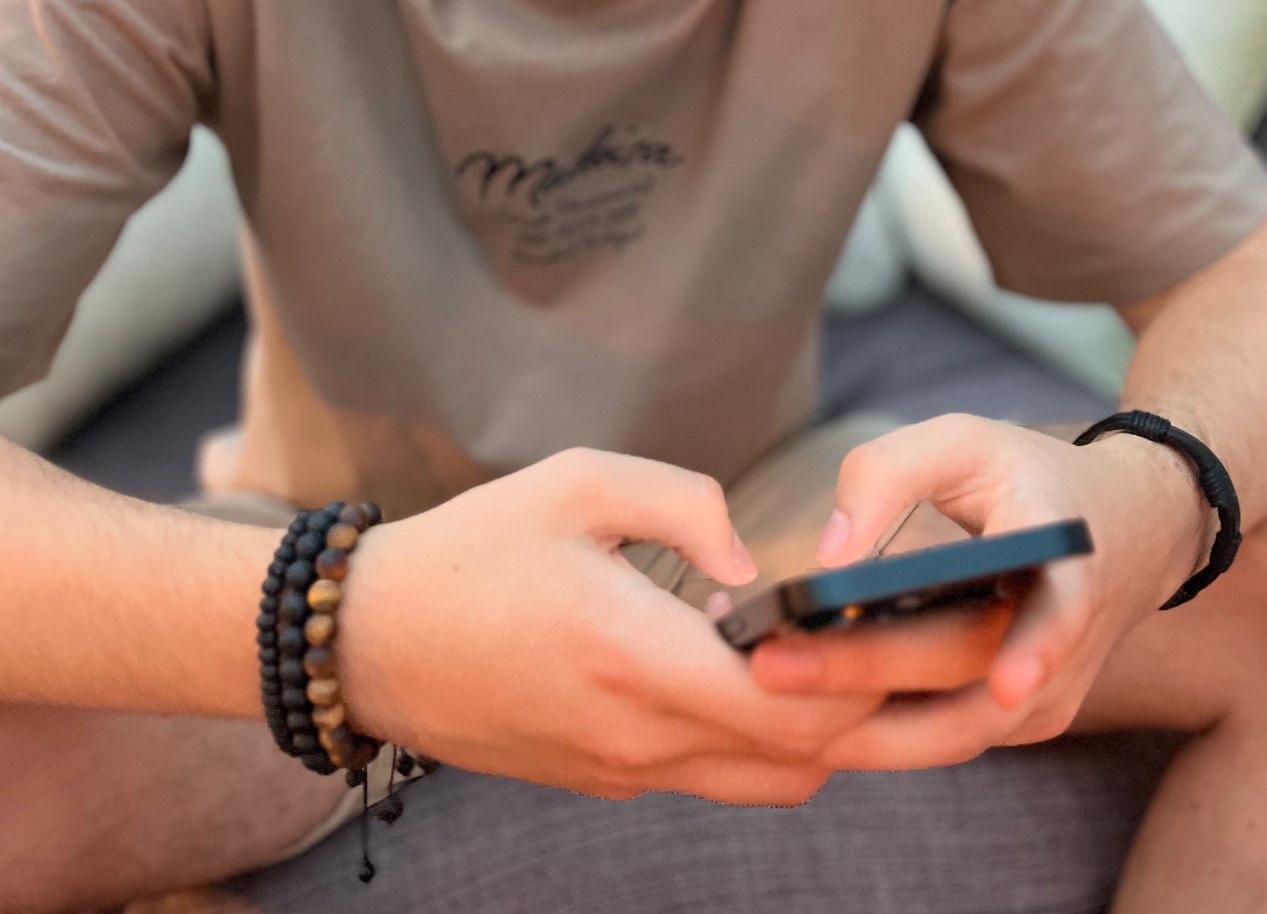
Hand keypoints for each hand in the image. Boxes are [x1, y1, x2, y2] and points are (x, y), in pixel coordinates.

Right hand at [335, 448, 884, 805]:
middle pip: (802, 757)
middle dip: (866, 710)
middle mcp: (637, 735)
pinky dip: (757, 740)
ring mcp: (620, 770)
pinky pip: (711, 777)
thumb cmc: (472, 550)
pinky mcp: (604, 780)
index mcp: (635, 655)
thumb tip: (750, 564)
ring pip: (766, 781)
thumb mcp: (575, 485)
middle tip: (896, 645)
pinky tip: (750, 676)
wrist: (369, 641)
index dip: (864, 673)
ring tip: (829, 658)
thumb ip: (685, 504)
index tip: (897, 621)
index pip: (794, 704)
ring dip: (815, 731)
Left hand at [747, 415, 1204, 769]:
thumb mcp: (964, 442)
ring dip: (860, 729)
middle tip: (768, 667)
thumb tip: (830, 559)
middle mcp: (1066, 641)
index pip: (1062, 610)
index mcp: (1065, 556)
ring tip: (767, 704)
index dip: (1038, 650)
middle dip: (865, 680)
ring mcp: (1045, 693)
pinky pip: (941, 736)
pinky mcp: (1015, 721)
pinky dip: (874, 733)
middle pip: (966, 675)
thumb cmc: (1027, 477)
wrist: (1124, 531)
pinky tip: (800, 718)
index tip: (1008, 683)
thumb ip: (890, 474)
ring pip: (950, 731)